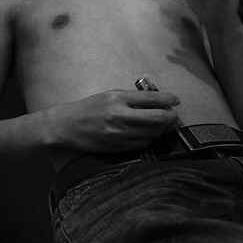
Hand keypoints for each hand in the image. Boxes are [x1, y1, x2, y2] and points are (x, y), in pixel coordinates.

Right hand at [47, 90, 179, 153]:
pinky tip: (147, 134)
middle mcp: (120, 116)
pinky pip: (143, 144)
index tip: (176, 100)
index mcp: (117, 98)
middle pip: (158, 118)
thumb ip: (131, 98)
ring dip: (161, 129)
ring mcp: (119, 133)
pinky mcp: (118, 147)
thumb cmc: (88, 108)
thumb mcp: (108, 95)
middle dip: (171, 117)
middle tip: (173, 116)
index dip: (169, 99)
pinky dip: (149, 138)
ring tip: (161, 125)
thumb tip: (156, 101)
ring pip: (153, 133)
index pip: (152, 98)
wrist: (66, 126)